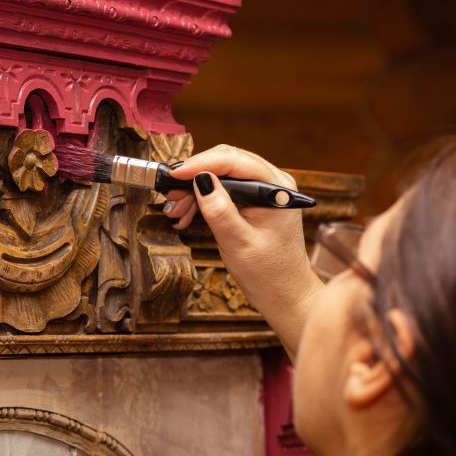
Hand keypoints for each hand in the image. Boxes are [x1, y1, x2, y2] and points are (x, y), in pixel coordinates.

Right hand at [164, 145, 322, 357]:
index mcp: (277, 188)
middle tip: (171, 194)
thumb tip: (201, 180)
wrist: (284, 294)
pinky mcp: (255, 200)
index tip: (174, 173)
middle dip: (195, 176)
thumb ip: (220, 210)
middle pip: (226, 162)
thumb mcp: (238, 243)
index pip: (234, 161)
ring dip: (196, 190)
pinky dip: (204, 199)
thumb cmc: (268, 273)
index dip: (201, 163)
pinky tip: (188, 215)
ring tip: (177, 211)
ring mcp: (265, 190)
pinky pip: (225, 189)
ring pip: (222, 175)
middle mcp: (273, 182)